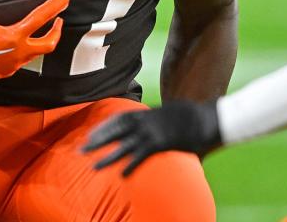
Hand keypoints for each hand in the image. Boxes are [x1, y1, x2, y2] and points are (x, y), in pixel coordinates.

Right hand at [0, 0, 68, 85]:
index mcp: (14, 38)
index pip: (40, 19)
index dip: (53, 7)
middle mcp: (19, 53)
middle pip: (48, 44)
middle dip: (57, 31)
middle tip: (59, 20)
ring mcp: (14, 64)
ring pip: (36, 53)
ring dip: (42, 41)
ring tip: (41, 32)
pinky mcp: (6, 71)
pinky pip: (21, 59)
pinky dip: (25, 50)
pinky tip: (17, 43)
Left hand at [83, 100, 221, 175]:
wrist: (204, 118)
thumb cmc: (189, 114)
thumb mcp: (168, 110)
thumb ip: (156, 116)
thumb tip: (150, 118)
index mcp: (146, 113)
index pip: (119, 119)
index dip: (104, 127)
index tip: (91, 135)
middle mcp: (145, 122)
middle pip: (115, 131)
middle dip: (98, 141)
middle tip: (82, 149)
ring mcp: (152, 133)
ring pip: (124, 146)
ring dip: (108, 157)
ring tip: (94, 167)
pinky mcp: (161, 144)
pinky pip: (142, 156)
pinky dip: (132, 166)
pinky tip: (123, 175)